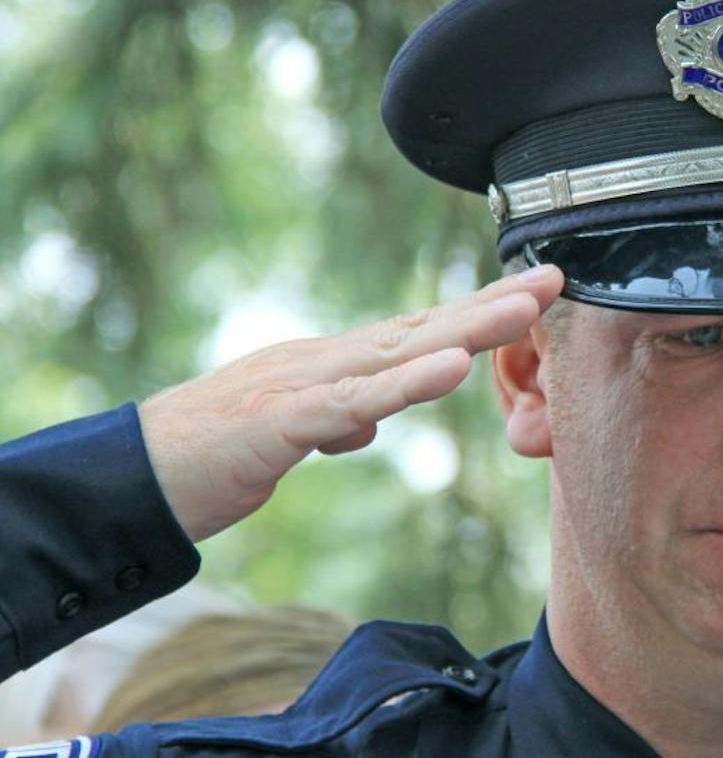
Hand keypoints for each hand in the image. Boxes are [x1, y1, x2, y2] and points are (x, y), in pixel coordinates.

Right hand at [138, 265, 563, 541]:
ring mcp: (301, 385)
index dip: (475, 312)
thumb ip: (333, 419)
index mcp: (328, 365)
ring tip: (525, 306)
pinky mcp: (279, 421)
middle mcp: (322, 361)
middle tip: (556, 277)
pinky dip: (407, 384)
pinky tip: (453, 366)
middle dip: (490, 303)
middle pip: (420, 327)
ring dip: (466, 327)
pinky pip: (354, 401)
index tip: (534, 293)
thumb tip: (369, 422)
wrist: (130, 479)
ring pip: (398, 351)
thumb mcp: (288, 435)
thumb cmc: (210, 456)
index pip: (415, 332)